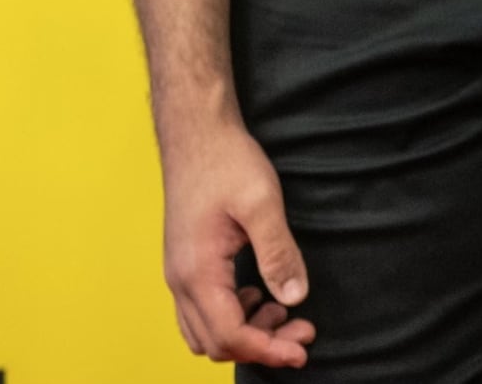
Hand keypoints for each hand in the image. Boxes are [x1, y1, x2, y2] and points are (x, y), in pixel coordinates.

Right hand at [160, 110, 314, 366]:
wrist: (197, 133)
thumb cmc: (226, 161)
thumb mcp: (262, 203)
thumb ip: (278, 252)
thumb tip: (295, 298)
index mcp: (197, 272)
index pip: (230, 335)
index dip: (268, 349)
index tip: (302, 349)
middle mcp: (180, 281)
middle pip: (215, 342)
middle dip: (261, 345)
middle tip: (302, 330)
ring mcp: (178, 274)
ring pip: (205, 332)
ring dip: (245, 333)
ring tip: (284, 313)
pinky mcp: (185, 264)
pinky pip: (202, 312)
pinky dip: (231, 316)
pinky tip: (260, 295)